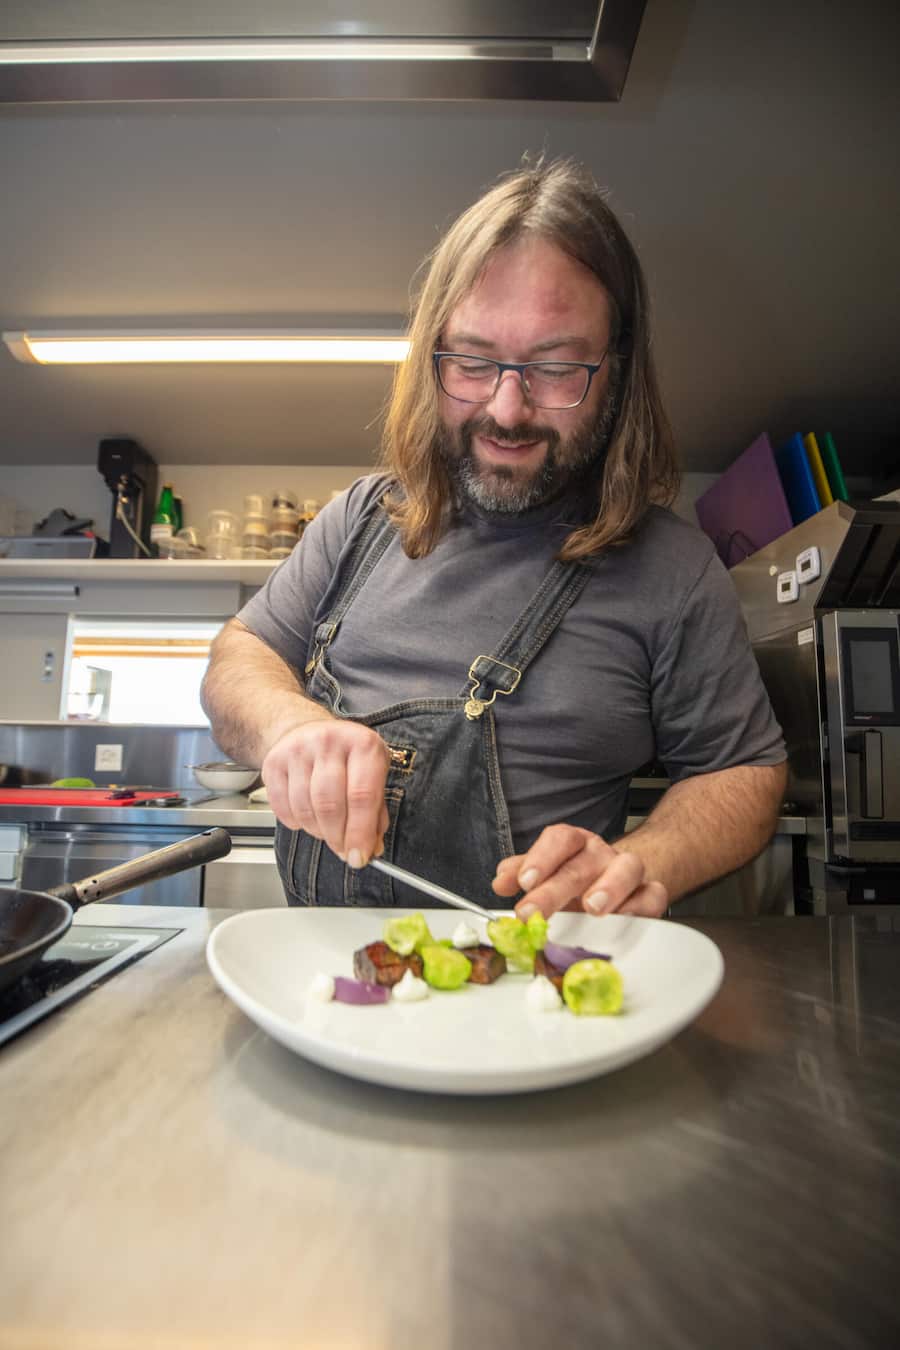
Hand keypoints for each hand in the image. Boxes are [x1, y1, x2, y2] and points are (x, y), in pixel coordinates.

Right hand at [262, 719, 389, 865]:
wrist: (306, 730)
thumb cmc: (345, 756)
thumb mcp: (372, 774)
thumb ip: (375, 812)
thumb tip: (372, 848)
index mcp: (363, 745)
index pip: (362, 796)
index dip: (360, 833)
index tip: (360, 857)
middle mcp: (330, 742)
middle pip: (330, 805)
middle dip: (338, 838)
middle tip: (344, 851)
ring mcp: (298, 750)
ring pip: (306, 809)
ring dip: (318, 831)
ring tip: (327, 830)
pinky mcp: (274, 762)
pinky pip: (283, 807)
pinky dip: (296, 822)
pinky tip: (307, 817)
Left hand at [491, 824, 667, 919]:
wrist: (616, 882)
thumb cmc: (576, 879)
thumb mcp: (545, 872)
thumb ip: (521, 874)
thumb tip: (501, 880)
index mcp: (574, 844)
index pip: (559, 839)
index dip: (540, 858)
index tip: (524, 882)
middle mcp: (600, 854)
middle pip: (580, 864)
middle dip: (554, 890)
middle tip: (531, 912)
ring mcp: (627, 871)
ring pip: (626, 868)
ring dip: (609, 887)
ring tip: (590, 907)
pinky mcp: (649, 892)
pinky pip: (652, 894)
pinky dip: (639, 906)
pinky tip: (622, 918)